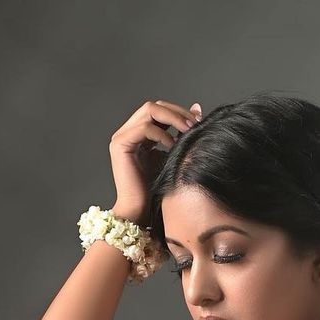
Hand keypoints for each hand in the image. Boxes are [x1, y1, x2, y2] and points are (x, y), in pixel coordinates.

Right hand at [108, 99, 201, 226]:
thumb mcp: (174, 155)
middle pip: (154, 106)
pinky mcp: (120, 144)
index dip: (179, 112)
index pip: (160, 110)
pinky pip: (144, 128)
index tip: (198, 120)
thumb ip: (182, 133)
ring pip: (150, 110)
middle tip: (195, 123)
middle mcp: (129, 132)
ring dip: (173, 118)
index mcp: (140, 134)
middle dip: (177, 112)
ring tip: (187, 131)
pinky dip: (162, 134)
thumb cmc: (156, 191)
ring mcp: (122, 136)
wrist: (140, 213)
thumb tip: (197, 108)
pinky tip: (172, 146)